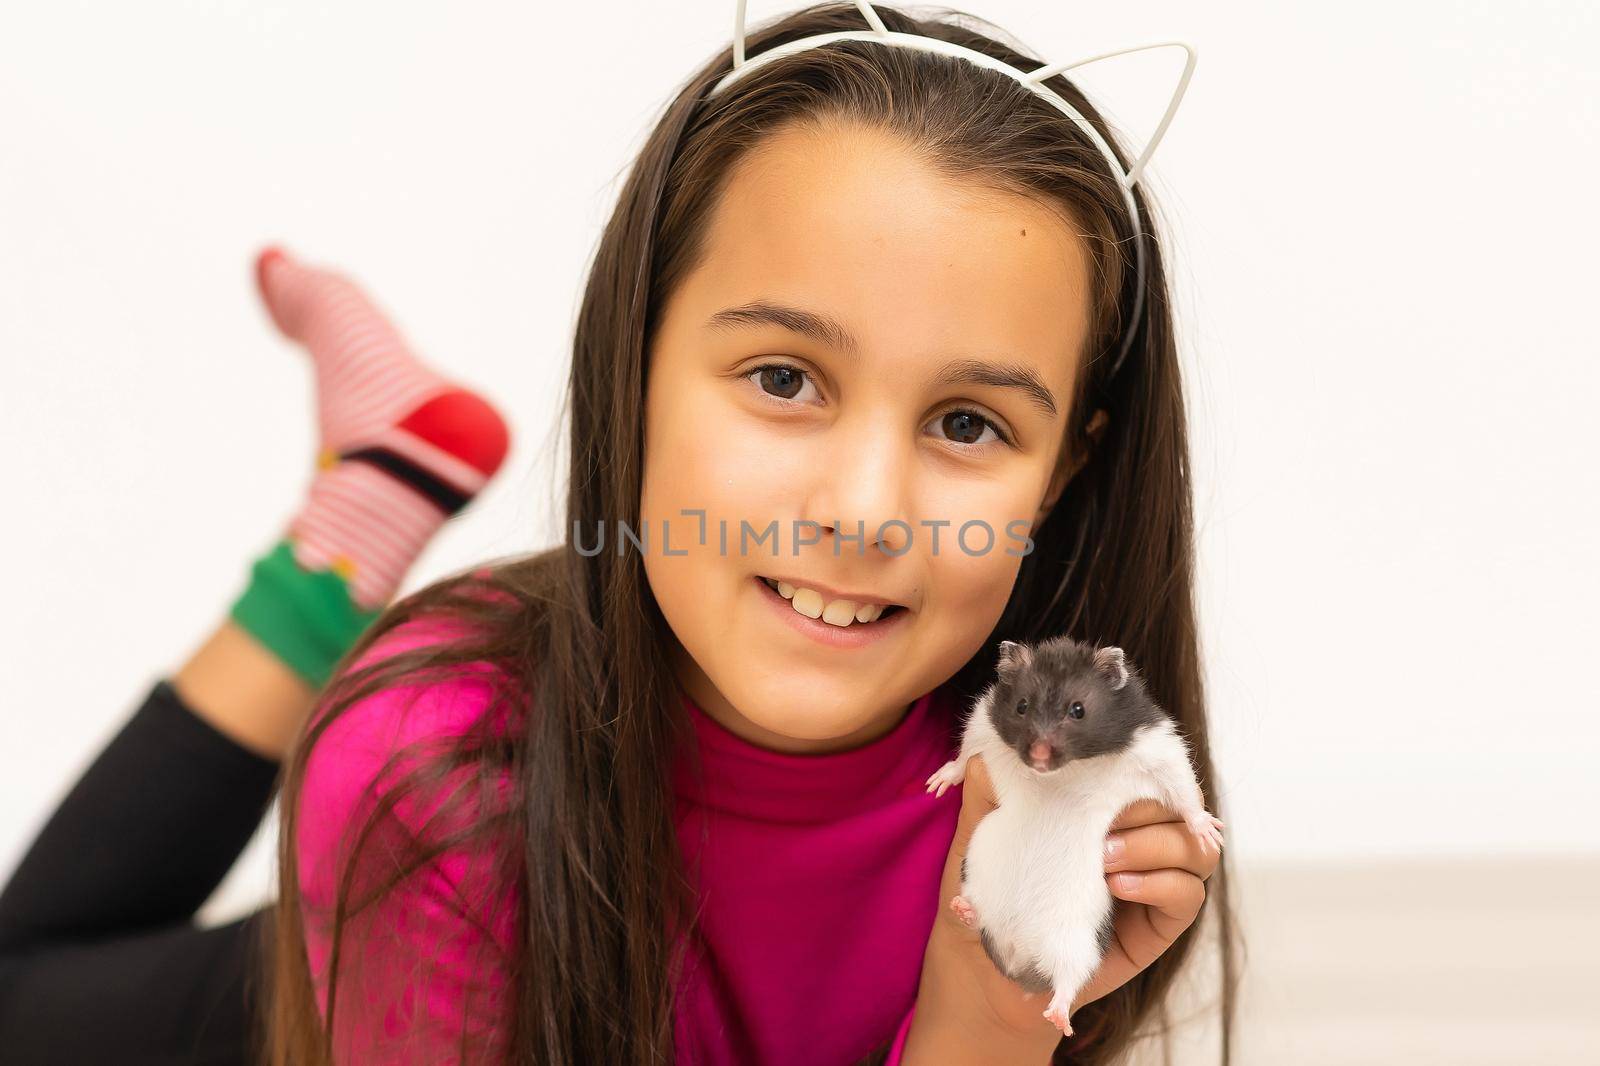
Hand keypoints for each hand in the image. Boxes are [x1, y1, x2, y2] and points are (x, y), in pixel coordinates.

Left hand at [903, 756, 1222, 1062]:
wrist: (987, 972)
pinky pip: (1188, 895)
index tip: (1109, 766)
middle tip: (1103, 821)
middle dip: (1145, 804)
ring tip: (1103, 857)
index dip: (1140, 765)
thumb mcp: (980, 841)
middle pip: (1177, 805)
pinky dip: (1160, 882)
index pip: (1144, 774)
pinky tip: (1117, 886)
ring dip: (1153, 843)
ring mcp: (1155, 882)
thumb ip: (987, 797)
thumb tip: (987, 756)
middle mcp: (1138, 841)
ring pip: (1194, 847)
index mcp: (1104, 811)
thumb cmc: (990, 897)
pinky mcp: (1160, 925)